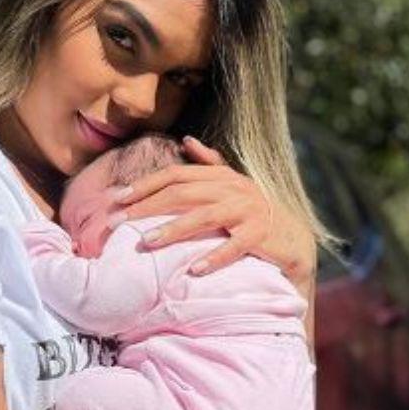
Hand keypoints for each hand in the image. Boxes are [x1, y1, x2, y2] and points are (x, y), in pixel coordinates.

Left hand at [114, 136, 315, 281]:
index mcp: (220, 176)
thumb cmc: (252, 211)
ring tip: (147, 242)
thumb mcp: (231, 184)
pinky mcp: (261, 235)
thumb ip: (209, 163)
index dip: (145, 184)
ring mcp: (248, 210)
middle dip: (147, 206)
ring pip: (204, 217)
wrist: (291, 236)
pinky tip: (194, 269)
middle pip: (183, 194)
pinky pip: (235, 246)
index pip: (176, 174)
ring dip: (173, 229)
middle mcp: (233, 188)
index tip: (116, 197)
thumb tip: (187, 139)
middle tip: (118, 222)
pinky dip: (215, 257)